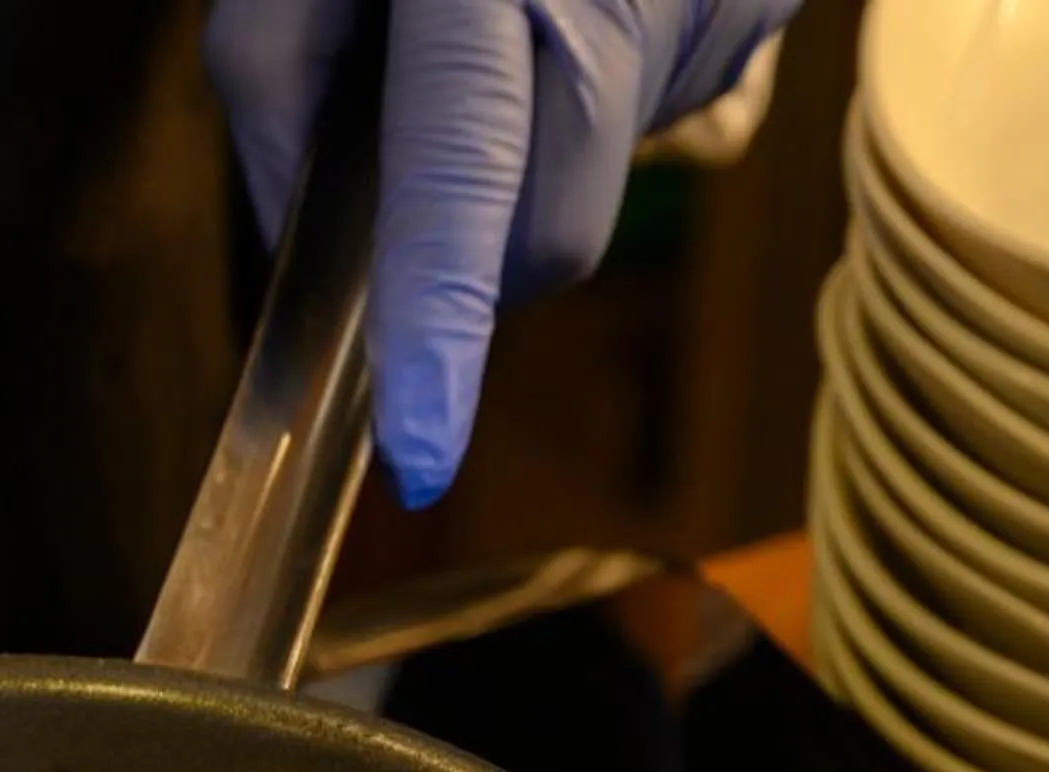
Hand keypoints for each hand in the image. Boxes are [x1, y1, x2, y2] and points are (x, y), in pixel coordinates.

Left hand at [209, 0, 797, 504]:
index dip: (437, 329)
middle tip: (430, 136)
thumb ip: (276, 72)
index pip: (462, 183)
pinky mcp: (771, 3)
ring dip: (546, 133)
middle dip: (480, 243)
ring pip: (611, 172)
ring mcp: (724, 5)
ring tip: (513, 6)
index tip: (420, 450)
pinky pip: (673, 101)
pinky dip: (609, 73)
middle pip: (552, 238)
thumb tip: (302, 238)